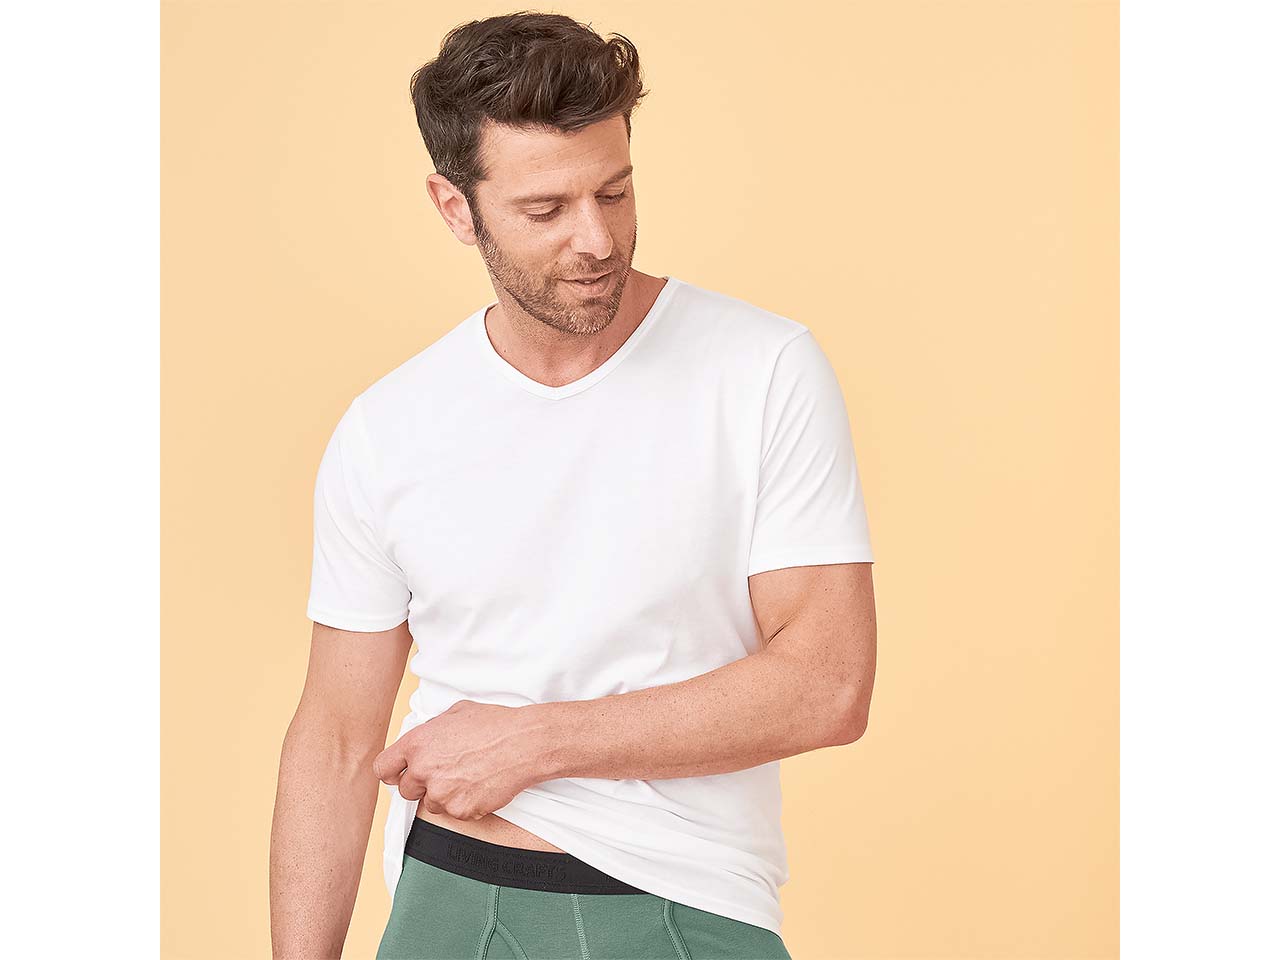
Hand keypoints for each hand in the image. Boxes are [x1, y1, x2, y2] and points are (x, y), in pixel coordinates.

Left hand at [372, 699, 544, 820]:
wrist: (523, 743)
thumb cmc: (495, 725)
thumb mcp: (455, 713)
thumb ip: (432, 730)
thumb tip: (427, 739)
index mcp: (417, 744)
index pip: (383, 768)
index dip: (391, 772)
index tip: (398, 775)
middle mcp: (424, 770)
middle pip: (407, 790)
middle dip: (422, 784)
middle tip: (445, 773)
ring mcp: (441, 793)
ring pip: (431, 804)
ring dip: (444, 795)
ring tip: (467, 777)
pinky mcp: (460, 810)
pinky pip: (454, 813)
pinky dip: (464, 804)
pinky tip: (479, 785)